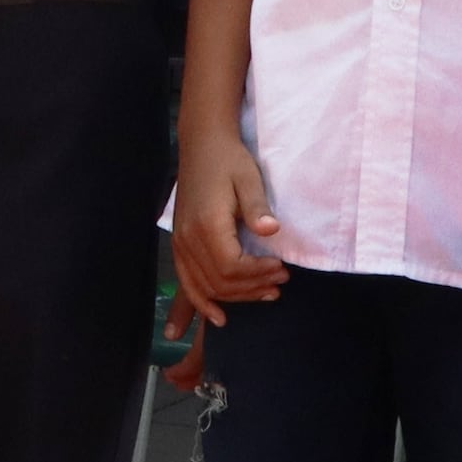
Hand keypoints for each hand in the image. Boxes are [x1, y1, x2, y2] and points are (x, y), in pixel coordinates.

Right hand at [170, 133, 287, 322]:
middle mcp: (188, 238)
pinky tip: (218, 316)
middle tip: (280, 282)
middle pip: (219, 282)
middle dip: (252, 287)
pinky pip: (187, 281)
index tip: (281, 268)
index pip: (231, 267)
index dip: (257, 274)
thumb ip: (258, 207)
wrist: (202, 145)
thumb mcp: (249, 178)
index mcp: (207, 224)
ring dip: (236, 297)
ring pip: (205, 286)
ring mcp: (181, 243)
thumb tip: (272, 231)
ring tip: (264, 293)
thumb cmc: (229, 160)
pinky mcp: (180, 243)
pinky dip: (201, 301)